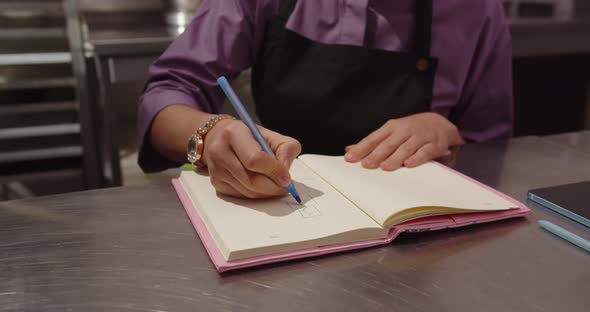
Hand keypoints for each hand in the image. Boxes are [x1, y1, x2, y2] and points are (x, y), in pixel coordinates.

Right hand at [201, 120, 301, 198]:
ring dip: (266, 193)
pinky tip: (262, 186)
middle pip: (251, 180)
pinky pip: (241, 196)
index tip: (287, 177)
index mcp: (234, 133)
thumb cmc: (247, 135)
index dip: (274, 171)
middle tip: (286, 187)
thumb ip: (285, 148)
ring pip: (247, 191)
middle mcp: (220, 151)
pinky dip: (256, 194)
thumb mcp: (269, 134)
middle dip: (273, 187)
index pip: (254, 159)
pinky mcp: (216, 183)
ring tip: (277, 186)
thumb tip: (286, 171)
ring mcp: (215, 169)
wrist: (218, 136)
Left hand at [344, 112, 463, 170]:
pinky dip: (417, 157)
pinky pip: (425, 151)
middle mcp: (404, 130)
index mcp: (391, 128)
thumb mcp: (390, 133)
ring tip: (385, 167)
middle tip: (366, 165)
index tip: (349, 158)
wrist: (439, 123)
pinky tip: (409, 164)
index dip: (361, 148)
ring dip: (395, 157)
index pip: (373, 139)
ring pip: (406, 148)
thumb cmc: (409, 131)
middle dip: (376, 154)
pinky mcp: (434, 144)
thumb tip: (348, 150)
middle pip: (388, 144)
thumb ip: (371, 143)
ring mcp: (420, 137)